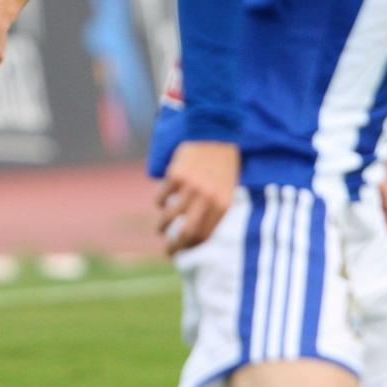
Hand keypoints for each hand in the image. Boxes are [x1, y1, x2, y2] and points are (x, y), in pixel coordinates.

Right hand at [156, 140, 240, 255]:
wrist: (216, 134)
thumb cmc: (223, 166)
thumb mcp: (227, 189)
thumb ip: (215, 211)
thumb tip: (195, 236)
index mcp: (223, 204)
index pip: (204, 236)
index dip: (191, 248)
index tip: (183, 252)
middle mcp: (207, 198)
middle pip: (186, 232)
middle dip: (174, 247)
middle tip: (168, 252)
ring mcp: (191, 186)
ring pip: (169, 216)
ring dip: (162, 227)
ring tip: (160, 229)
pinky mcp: (176, 175)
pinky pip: (161, 197)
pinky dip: (159, 203)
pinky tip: (161, 202)